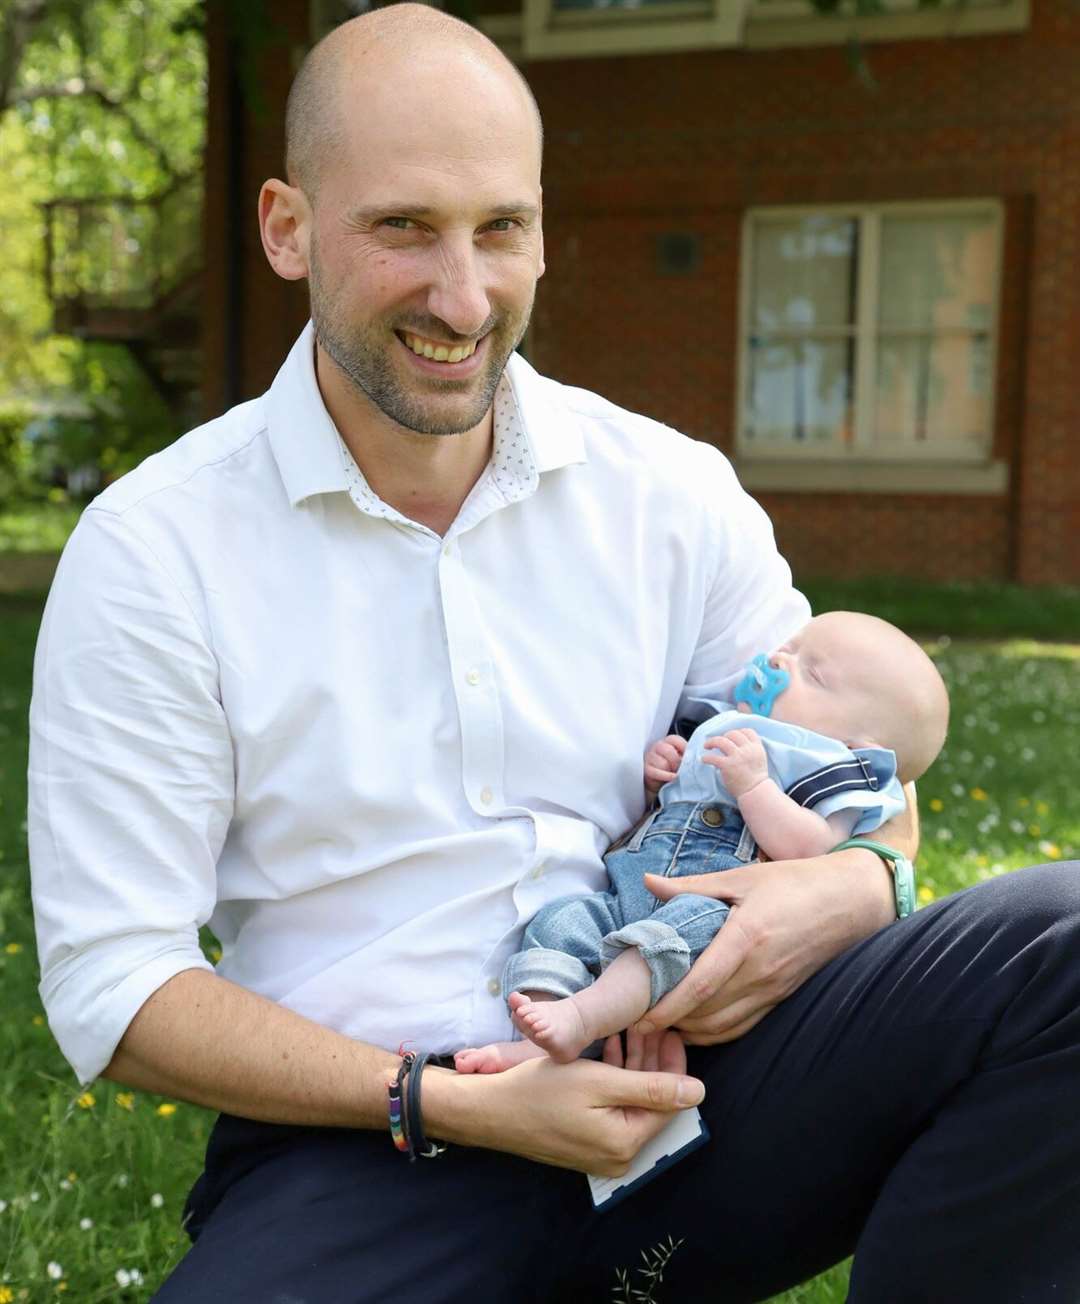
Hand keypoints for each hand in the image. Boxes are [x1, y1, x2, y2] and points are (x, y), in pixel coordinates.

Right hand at [428, 1028, 702, 1176]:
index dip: (673, 1065)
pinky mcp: (585, 1145)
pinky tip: (612, 1051)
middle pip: (650, 1103)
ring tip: (633, 1030)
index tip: (672, 1030)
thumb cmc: (542, 1091)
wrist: (491, 1111)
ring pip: (630, 1103)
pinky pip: (612, 1111)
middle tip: (653, 1024)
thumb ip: (652, 1088)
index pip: (668, 1103)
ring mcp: (600, 1154)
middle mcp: (618, 1157)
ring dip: (634, 1067)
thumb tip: (700, 1093)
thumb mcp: (600, 1081)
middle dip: (653, 1062)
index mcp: (626, 1144)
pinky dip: (615, 1081)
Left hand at [633, 848, 895, 1044]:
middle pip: (707, 1012)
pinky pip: (742, 1026)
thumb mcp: (742, 877)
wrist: (849, 901)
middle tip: (635, 1017)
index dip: (670, 1006)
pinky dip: (713, 1033)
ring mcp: (772, 989)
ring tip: (657, 1024)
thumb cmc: (793, 883)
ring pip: (723, 1026)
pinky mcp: (780, 998)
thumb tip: (648, 882)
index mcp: (746, 936)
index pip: (703, 983)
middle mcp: (760, 971)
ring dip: (688, 1030)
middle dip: (669, 1021)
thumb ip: (692, 886)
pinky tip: (691, 1027)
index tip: (640, 1016)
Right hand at [644, 734, 686, 793]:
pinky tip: (673, 778)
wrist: (660, 782)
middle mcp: (657, 746)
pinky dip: (666, 776)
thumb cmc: (672, 767)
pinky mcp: (646, 769)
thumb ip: (686, 756)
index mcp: (667, 741)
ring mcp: (650, 757)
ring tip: (675, 774)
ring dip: (671, 771)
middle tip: (682, 769)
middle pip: (668, 751)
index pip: (675, 739)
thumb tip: (694, 758)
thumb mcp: (680, 759)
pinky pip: (656, 773)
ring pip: (663, 763)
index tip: (690, 757)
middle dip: (677, 762)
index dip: (684, 748)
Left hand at [701, 728, 767, 797]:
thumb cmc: (756, 779)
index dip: (738, 732)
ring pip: (721, 741)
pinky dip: (706, 758)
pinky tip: (704, 760)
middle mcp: (747, 749)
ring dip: (711, 741)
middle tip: (718, 743)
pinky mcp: (727, 766)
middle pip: (733, 734)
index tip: (731, 737)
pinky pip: (713, 757)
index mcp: (757, 747)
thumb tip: (738, 744)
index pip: (747, 731)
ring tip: (706, 746)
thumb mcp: (759, 759)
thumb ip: (751, 750)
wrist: (755, 792)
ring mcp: (737, 757)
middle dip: (724, 737)